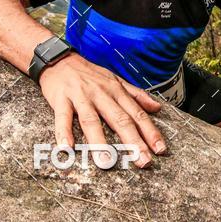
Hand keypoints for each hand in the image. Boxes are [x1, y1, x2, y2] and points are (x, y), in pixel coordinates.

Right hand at [38, 53, 165, 167]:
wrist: (60, 59)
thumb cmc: (90, 74)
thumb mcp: (116, 80)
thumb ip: (136, 95)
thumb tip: (157, 108)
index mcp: (117, 91)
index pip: (137, 114)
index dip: (150, 132)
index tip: (160, 150)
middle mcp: (101, 94)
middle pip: (120, 120)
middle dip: (133, 142)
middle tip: (143, 162)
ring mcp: (81, 97)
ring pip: (92, 121)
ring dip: (99, 142)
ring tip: (106, 161)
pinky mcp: (61, 99)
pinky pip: (63, 117)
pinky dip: (64, 132)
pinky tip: (66, 147)